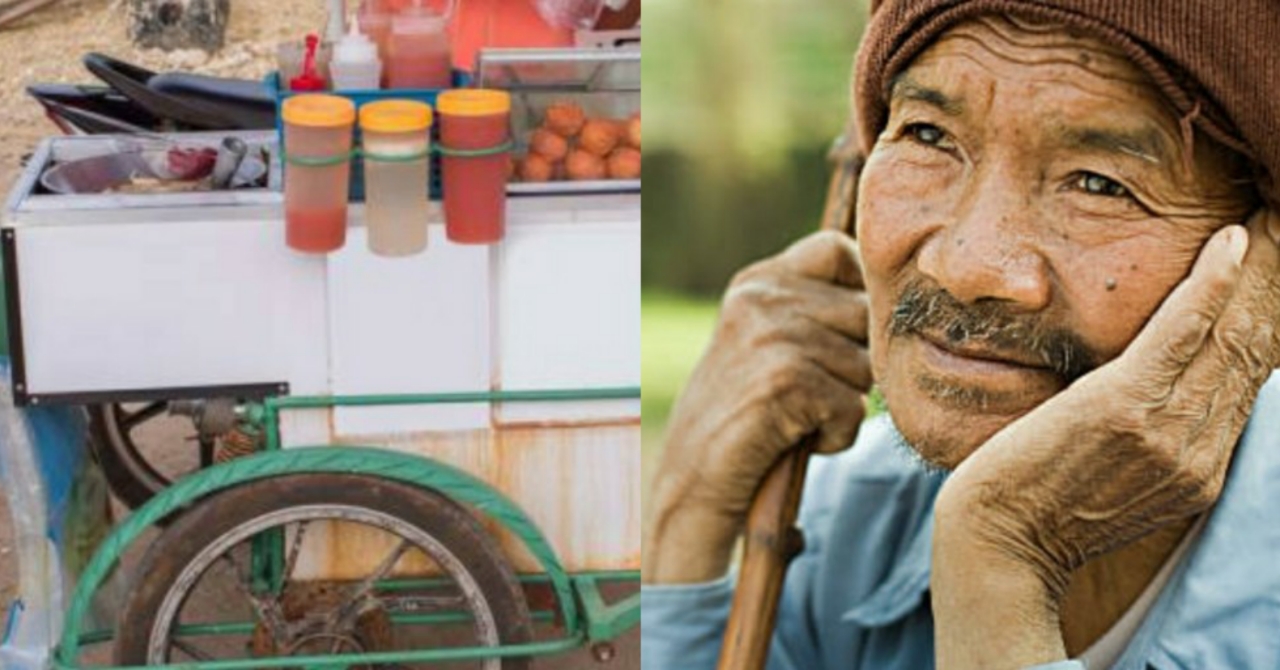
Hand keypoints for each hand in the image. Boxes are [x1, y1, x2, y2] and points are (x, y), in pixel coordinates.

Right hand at [644, 231, 872, 583]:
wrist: (690, 483)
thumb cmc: (742, 419)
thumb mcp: (766, 343)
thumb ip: (813, 309)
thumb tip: (896, 291)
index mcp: (756, 281)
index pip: (840, 251)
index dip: (856, 295)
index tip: (834, 339)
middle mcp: (762, 297)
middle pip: (866, 313)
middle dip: (853, 361)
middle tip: (804, 395)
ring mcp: (773, 335)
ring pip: (866, 366)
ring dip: (841, 405)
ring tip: (792, 419)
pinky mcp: (787, 380)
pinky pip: (855, 408)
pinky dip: (833, 437)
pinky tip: (792, 440)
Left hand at [932, 210, 1279, 668]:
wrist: (996, 547)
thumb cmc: (1035, 507)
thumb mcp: (1114, 477)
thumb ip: (1150, 436)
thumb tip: (1159, 388)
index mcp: (1199, 467)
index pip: (1249, 375)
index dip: (1268, 313)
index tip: (1273, 265)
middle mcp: (1198, 451)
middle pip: (1253, 347)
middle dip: (1274, 280)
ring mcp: (1166, 431)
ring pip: (1230, 334)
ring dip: (1256, 268)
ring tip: (1268, 217)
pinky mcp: (1123, 407)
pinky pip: (1182, 334)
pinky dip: (1211, 284)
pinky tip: (1230, 242)